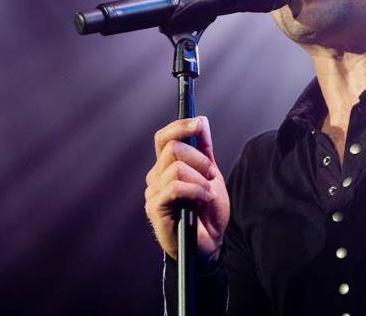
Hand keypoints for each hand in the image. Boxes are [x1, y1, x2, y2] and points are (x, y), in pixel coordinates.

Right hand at [144, 116, 229, 263]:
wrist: (209, 244)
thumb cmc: (207, 212)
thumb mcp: (211, 175)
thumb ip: (205, 149)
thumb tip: (201, 120)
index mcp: (166, 166)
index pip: (164, 137)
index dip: (180, 126)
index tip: (199, 123)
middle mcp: (156, 176)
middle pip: (172, 148)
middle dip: (199, 159)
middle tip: (212, 176)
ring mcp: (153, 192)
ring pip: (176, 168)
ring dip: (201, 179)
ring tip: (208, 193)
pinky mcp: (154, 208)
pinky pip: (174, 187)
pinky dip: (195, 190)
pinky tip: (203, 199)